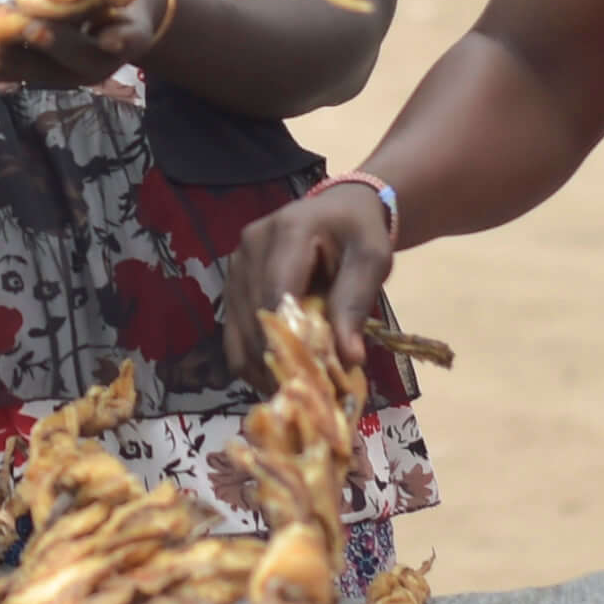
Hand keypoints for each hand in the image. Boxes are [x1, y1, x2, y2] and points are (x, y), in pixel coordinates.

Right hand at [222, 180, 394, 385]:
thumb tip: (348, 359)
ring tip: (295, 389)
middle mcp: (250, 247)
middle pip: (256, 316)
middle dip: (281, 358)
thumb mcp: (371, 259)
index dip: (290, 337)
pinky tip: (278, 376)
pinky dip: (253, 360)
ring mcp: (235, 267)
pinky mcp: (232, 286)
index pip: (277, 290)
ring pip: (239, 331)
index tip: (313, 376)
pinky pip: (233, 334)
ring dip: (265, 365)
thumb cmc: (358, 233)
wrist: (338, 210)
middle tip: (311, 393)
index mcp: (287, 232)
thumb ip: (356, 303)